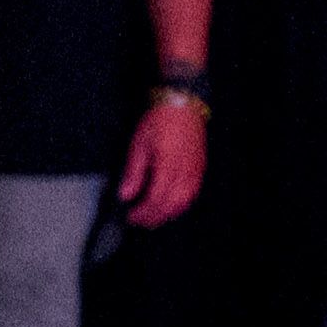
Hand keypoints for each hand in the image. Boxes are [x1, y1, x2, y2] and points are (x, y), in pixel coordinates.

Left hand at [119, 98, 207, 229]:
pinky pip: (192, 193)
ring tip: (152, 217)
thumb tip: (126, 195)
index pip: (156, 198)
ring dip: (168, 214)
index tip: (130, 217)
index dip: (143, 212)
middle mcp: (185, 170)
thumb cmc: (159, 121)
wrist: (183, 105)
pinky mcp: (200, 167)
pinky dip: (180, 204)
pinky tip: (169, 206)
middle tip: (139, 222)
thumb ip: (134, 173)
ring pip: (184, 202)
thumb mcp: (139, 145)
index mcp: (168, 165)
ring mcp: (196, 169)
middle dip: (154, 217)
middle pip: (171, 204)